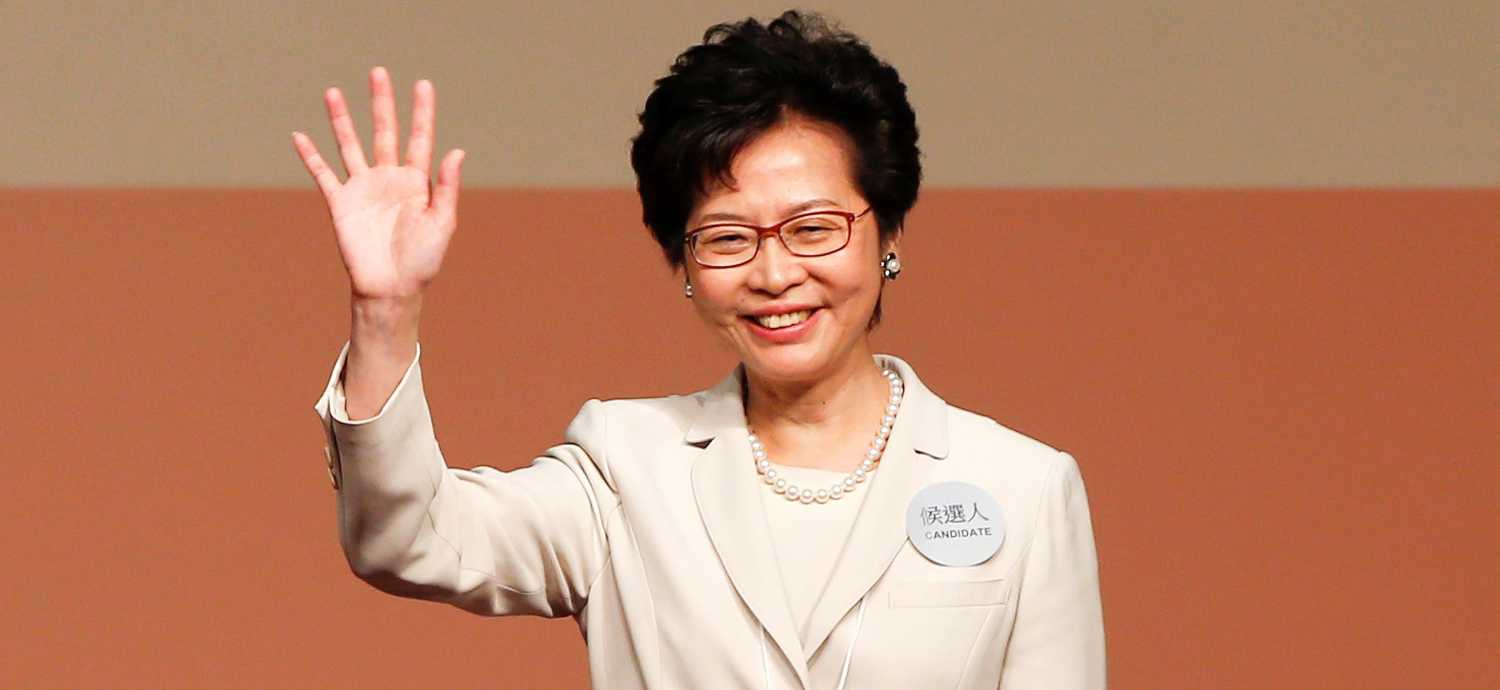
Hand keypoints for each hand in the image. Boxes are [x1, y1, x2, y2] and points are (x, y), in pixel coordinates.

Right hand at [292, 66, 464, 302]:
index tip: (423, 84)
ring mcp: (363, 188)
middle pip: (384, 132)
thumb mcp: (442, 223)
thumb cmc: (423, 260)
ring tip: (332, 92)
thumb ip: (447, 187)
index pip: (420, 137)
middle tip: (378, 72)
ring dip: (342, 120)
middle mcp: (389, 178)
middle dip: (382, 103)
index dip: (422, 112)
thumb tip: (457, 151)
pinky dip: (310, 156)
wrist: (392, 288)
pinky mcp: (341, 204)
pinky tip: (299, 136)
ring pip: (351, 145)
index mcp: (417, 181)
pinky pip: (323, 175)